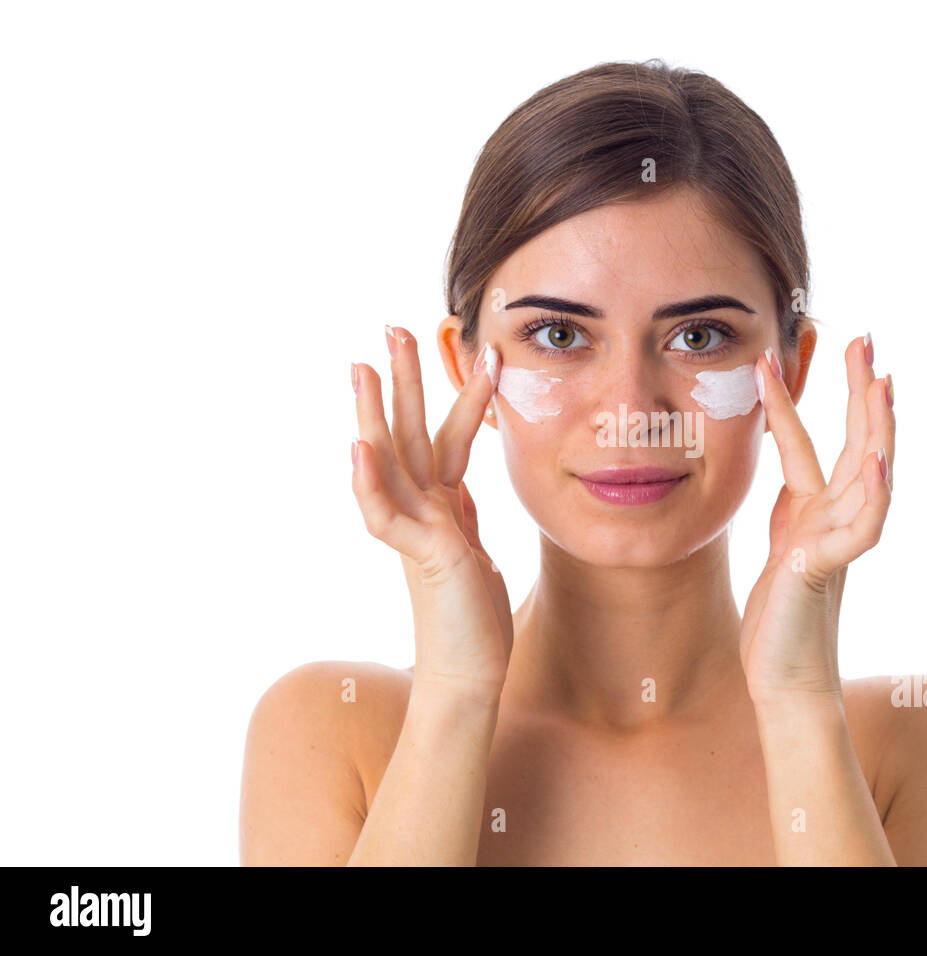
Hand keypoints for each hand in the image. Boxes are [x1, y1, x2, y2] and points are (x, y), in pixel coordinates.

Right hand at [351, 326, 510, 701]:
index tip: (462, 353)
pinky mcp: (421, 556)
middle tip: (394, 327)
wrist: (468, 675)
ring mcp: (417, 531)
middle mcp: (423, 511)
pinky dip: (369, 482)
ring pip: (392, 462)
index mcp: (440, 506)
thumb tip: (459, 490)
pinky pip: (386, 515)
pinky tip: (359, 447)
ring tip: (364, 364)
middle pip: (409, 434)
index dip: (454, 396)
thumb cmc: (472, 618)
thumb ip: (460, 517)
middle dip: (403, 381)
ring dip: (377, 413)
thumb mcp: (471, 552)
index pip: (442, 439)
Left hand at [739, 337, 894, 702]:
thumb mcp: (782, 545)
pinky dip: (874, 495)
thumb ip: (792, 507)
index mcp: (814, 508)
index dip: (808, 397)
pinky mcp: (829, 569)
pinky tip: (878, 463)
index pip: (813, 440)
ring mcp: (836, 541)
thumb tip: (791, 472)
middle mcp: (833, 517)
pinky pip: (860, 529)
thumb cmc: (781, 616)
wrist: (784, 677)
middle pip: (856, 443)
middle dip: (861, 392)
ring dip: (876, 428)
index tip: (807, 351)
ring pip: (867, 476)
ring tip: (882, 382)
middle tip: (866, 339)